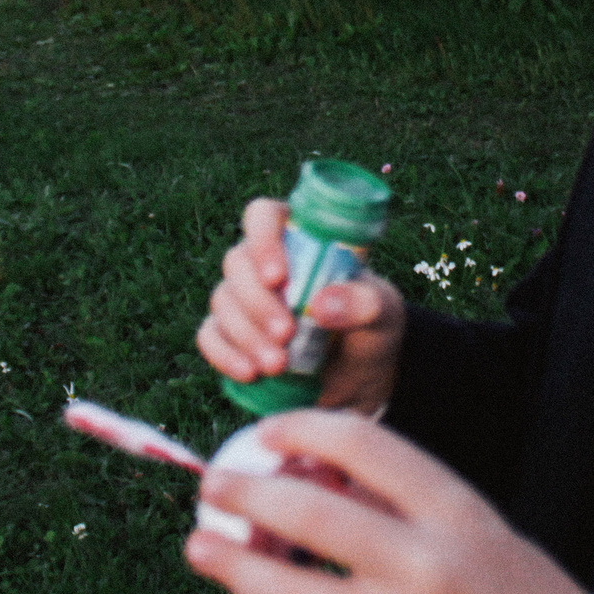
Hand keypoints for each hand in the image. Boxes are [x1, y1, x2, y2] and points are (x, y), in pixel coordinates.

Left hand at [184, 410, 593, 593]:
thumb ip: (398, 501)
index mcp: (455, 508)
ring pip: (290, 588)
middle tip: (214, 482)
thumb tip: (305, 471)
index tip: (267, 431)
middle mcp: (427, 562)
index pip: (363, 443)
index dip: (301, 428)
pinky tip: (248, 592)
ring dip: (234, 563)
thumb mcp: (473, 526)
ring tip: (201, 546)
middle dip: (249, 492)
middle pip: (312, 512)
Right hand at [197, 198, 405, 414]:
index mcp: (300, 238)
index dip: (263, 239)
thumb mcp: (383, 313)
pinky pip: (210, 336)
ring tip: (278, 366)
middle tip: (287, 334)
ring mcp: (244, 298)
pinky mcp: (232, 334)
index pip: (265, 216)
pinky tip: (249, 373)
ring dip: (246, 333)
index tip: (278, 277)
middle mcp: (264, 262)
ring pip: (222, 301)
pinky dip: (224, 354)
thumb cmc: (373, 328)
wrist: (362, 377)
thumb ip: (364, 302)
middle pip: (238, 262)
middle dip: (258, 301)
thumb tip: (320, 305)